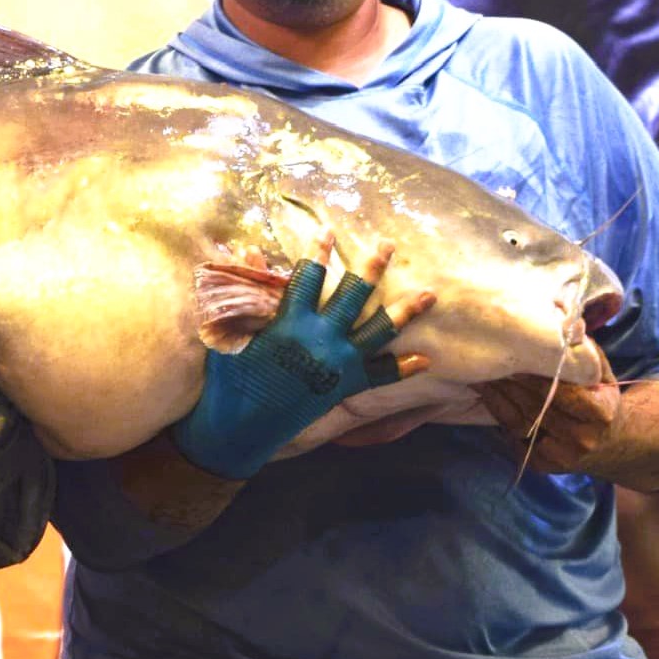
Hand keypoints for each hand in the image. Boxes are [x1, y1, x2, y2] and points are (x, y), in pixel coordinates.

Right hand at [173, 235, 433, 479]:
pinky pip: (380, 376)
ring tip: (429, 294)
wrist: (240, 428)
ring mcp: (338, 363)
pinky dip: (402, 367)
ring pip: (380, 330)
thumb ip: (248, 290)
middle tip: (388, 245)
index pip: (308, 276)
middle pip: (354, 294)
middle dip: (373, 267)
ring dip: (406, 310)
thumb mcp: (232, 330)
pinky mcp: (345, 387)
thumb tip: (250, 251)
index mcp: (290, 321)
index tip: (327, 230)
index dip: (317, 252)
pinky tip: (424, 358)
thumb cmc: (229, 378)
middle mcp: (321, 338)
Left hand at [473, 341, 623, 476]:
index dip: (532, 372)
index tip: (511, 353)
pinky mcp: (543, 466)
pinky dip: (499, 414)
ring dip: (495, 396)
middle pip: (534, 404)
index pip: (557, 389)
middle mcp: (581, 438)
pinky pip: (513, 436)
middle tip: (486, 359)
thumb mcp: (602, 375)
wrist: (609, 444)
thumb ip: (585, 352)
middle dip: (509, 381)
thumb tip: (566, 322)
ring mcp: (561, 455)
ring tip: (478, 374)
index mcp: (599, 413)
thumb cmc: (601, 400)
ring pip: (518, 421)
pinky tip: (485, 395)